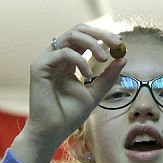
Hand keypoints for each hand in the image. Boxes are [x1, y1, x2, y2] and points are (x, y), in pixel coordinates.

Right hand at [12, 24, 126, 162]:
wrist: (51, 132)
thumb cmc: (68, 116)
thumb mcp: (95, 93)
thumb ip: (107, 77)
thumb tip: (124, 58)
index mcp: (67, 61)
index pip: (85, 38)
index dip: (103, 36)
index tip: (120, 44)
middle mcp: (56, 57)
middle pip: (78, 30)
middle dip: (100, 34)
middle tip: (117, 43)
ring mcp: (46, 61)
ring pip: (71, 36)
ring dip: (92, 43)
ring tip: (104, 58)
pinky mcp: (39, 67)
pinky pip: (63, 53)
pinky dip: (79, 61)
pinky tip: (86, 75)